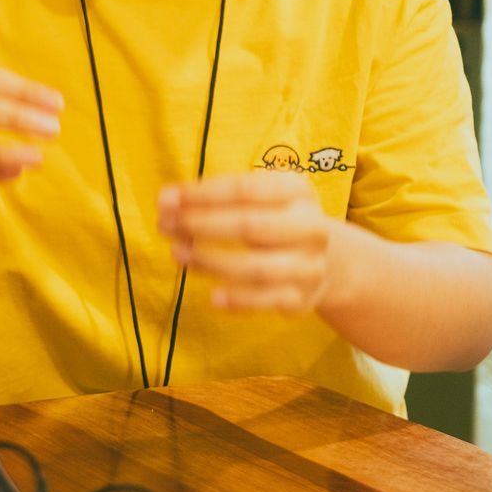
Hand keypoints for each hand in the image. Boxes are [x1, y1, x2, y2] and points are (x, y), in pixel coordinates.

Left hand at [158, 171, 341, 314]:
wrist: (327, 262)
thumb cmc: (275, 219)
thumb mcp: (258, 197)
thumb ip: (216, 196)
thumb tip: (167, 200)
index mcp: (297, 192)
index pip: (244, 190)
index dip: (201, 194)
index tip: (165, 199)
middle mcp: (311, 228)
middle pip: (250, 227)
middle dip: (200, 225)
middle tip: (163, 224)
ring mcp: (309, 266)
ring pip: (256, 268)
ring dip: (210, 261)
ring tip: (176, 253)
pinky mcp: (302, 298)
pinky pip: (267, 301)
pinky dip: (238, 300)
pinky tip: (211, 297)